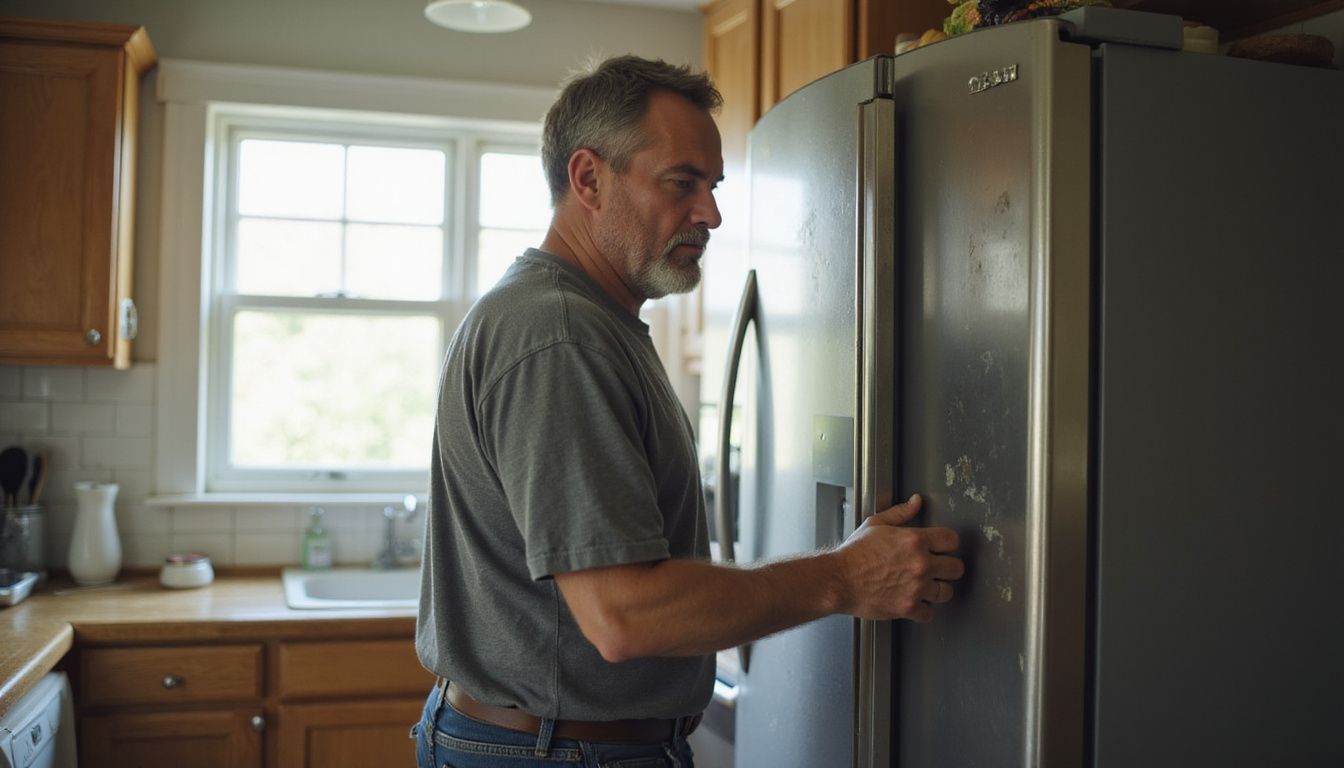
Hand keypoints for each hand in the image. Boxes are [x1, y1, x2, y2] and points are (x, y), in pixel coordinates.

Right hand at [832, 493, 963, 622]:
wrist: (838, 580)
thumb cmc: (854, 554)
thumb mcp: (876, 524)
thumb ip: (900, 513)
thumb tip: (916, 502)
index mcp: (915, 540)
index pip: (952, 540)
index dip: (947, 544)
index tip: (942, 549)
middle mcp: (920, 564)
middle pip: (957, 568)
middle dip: (947, 568)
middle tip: (938, 569)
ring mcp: (916, 587)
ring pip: (947, 592)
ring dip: (938, 590)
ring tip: (927, 587)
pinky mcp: (908, 607)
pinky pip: (929, 613)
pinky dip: (922, 610)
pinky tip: (914, 602)